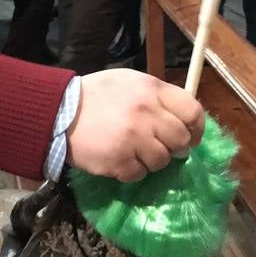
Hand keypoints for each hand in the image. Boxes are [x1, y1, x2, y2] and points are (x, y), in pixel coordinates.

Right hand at [67, 70, 205, 182]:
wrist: (58, 112)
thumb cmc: (96, 96)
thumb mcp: (130, 82)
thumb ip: (157, 96)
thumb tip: (183, 121)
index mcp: (152, 90)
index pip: (193, 111)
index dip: (197, 128)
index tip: (192, 137)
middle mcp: (147, 113)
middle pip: (180, 140)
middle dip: (175, 147)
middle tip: (160, 147)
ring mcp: (134, 139)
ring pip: (162, 160)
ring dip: (152, 161)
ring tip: (134, 152)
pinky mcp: (120, 160)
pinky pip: (140, 174)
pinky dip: (132, 171)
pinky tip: (119, 160)